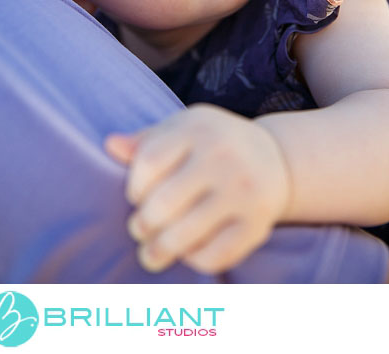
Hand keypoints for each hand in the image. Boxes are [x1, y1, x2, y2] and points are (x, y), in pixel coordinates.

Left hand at [104, 104, 291, 274]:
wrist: (277, 158)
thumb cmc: (214, 144)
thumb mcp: (183, 130)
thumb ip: (146, 140)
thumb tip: (111, 145)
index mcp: (200, 127)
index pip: (149, 162)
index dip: (134, 188)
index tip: (139, 196)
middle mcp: (225, 156)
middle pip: (161, 205)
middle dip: (142, 225)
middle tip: (140, 230)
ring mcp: (244, 190)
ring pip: (182, 237)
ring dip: (158, 251)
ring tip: (152, 254)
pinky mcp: (258, 222)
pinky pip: (212, 256)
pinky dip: (193, 260)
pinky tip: (189, 252)